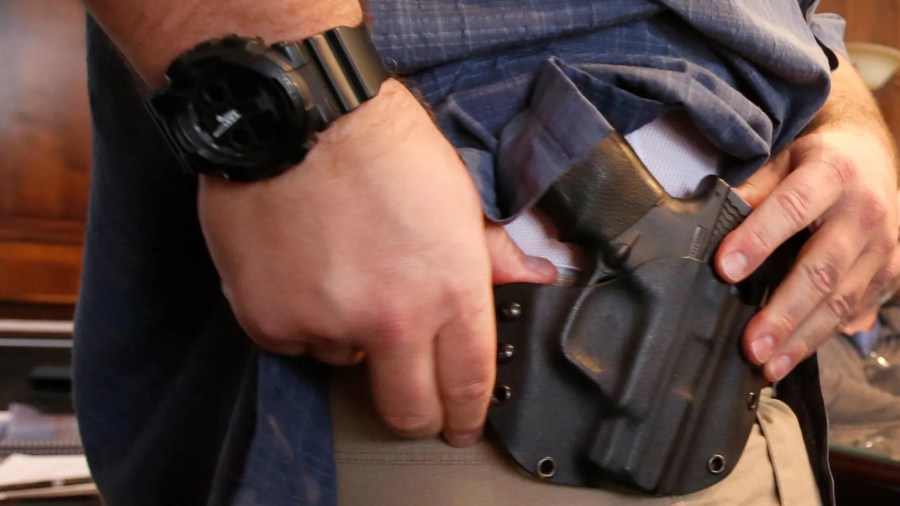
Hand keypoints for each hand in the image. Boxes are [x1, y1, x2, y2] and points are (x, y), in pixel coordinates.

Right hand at [198, 80, 554, 446]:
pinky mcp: (270, 319)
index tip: (461, 425)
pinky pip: (294, 341)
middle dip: (418, 415)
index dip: (468, 414)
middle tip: (412, 398)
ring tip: (345, 273)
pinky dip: (302, 318)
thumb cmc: (381, 142)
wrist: (299, 113)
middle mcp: (390, 318)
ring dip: (352, 337)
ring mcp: (326, 323)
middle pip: (409, 410)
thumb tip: (536, 279)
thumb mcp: (459, 194)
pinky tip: (305, 268)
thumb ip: (493, 254)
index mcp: (448, 288)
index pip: (468, 382)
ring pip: (346, 363)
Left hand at [716, 127, 897, 381]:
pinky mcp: (888, 274)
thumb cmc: (815, 160)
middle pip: (822, 269)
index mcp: (832, 174)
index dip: (758, 238)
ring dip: (801, 337)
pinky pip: (853, 312)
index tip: (725, 268)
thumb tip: (714, 218)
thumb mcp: (783, 157)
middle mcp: (864, 213)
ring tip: (767, 364)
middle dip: (784, 311)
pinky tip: (790, 358)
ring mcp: (882, 247)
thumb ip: (752, 187)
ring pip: (840, 300)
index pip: (792, 207)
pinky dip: (820, 338)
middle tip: (750, 344)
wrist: (873, 156)